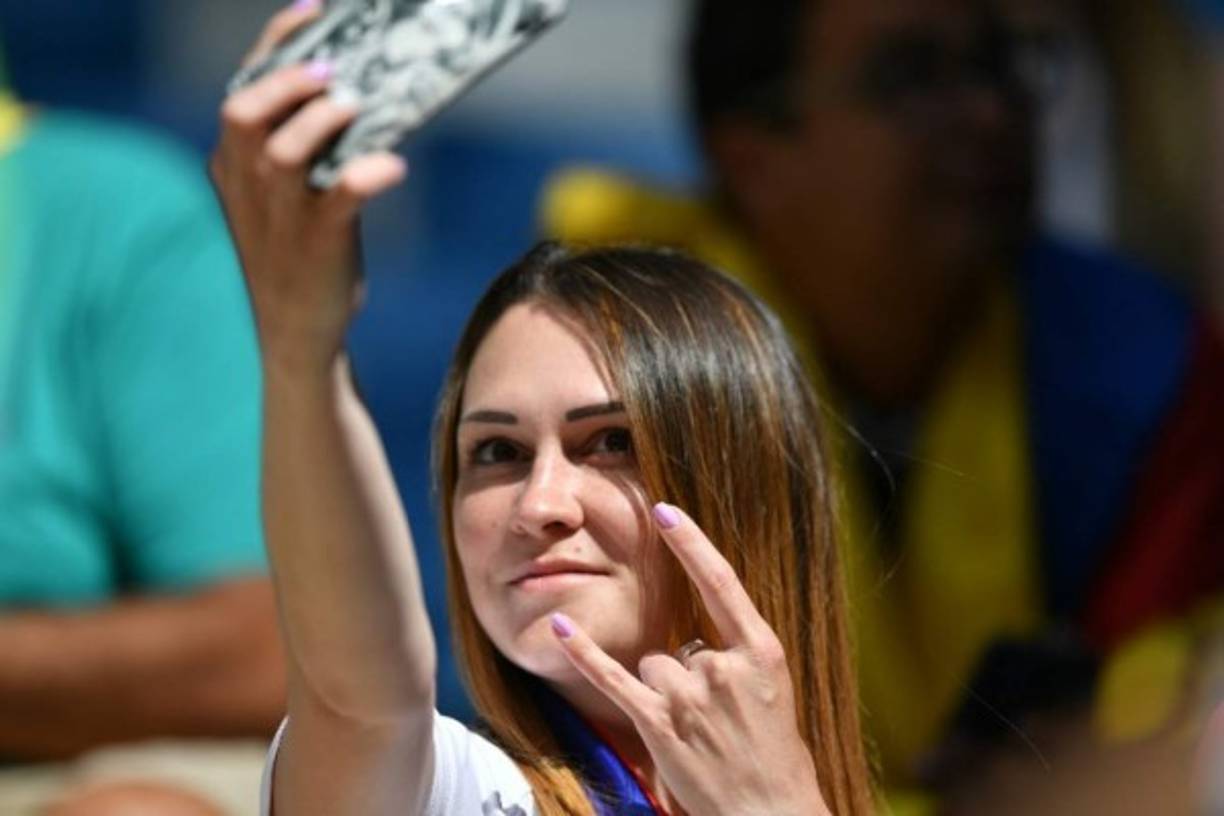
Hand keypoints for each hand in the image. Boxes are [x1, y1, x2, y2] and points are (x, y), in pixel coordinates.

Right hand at [209, 3, 407, 375]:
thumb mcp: (282, 200)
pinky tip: (393, 165)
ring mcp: (280, 218)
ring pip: (285, 152)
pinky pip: (340, 199)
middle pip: (244, 112)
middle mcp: (249, 187)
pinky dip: (368, 174)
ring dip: (323, 122)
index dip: (276, 47)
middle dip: (288, 83)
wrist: (293, 336)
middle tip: (333, 73)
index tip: (313, 13)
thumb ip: (300, 152)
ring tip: (357, 109)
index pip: (243, 91)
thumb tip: (353, 96)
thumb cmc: (297, 258)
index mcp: (235, 168)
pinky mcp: (317, 246)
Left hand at [551, 503, 829, 815]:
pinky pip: (614, 677)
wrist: (770, 814)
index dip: (691, 544)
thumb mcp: (772, 693)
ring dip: (666, 693)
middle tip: (719, 720)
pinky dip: (583, 653)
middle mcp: (724, 667)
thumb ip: (735, 657)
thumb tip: (691, 639)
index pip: (721, 582)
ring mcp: (690, 697)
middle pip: (682, 642)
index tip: (665, 510)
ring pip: (655, 664)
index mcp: (762, 651)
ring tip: (697, 733)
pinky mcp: (659, 724)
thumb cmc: (775, 757)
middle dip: (690, 674)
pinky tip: (560, 627)